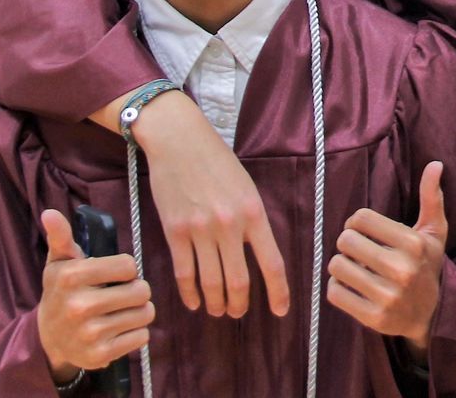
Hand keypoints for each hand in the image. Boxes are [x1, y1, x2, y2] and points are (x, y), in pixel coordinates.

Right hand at [36, 209, 153, 383]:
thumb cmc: (62, 292)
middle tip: (122, 294)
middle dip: (137, 290)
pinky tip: (118, 329)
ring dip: (139, 311)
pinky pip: (142, 337)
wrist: (49, 338)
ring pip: (146, 313)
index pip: (129, 265)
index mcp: (71, 277)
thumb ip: (61, 237)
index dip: (127, 269)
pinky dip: (136, 332)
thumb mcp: (59, 263)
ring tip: (121, 310)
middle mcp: (79, 306)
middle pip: (142, 290)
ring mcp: (90, 333)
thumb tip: (50, 213)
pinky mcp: (100, 355)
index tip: (115, 274)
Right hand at [132, 90, 289, 318]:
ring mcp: (200, 230)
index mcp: (254, 213)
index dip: (279, 292)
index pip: (272, 263)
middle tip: (239, 313)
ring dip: (216, 303)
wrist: (180, 141)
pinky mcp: (175, 231)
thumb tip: (258, 254)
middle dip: (240, 305)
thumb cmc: (217, 162)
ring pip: (211, 282)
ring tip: (218, 310)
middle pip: (240, 281)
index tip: (280, 311)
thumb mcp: (247, 187)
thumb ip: (253, 220)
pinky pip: (184, 272)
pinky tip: (194, 302)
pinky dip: (190, 293)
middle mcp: (230, 225)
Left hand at [328, 161, 447, 362]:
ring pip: (337, 266)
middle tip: (357, 249)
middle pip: (346, 240)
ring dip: (341, 265)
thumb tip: (435, 164)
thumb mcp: (434, 231)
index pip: (361, 218)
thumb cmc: (427, 264)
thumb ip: (431, 197)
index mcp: (413, 244)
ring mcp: (387, 296)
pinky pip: (335, 293)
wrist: (431, 314)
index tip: (362, 230)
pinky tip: (351, 286)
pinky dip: (337, 287)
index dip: (356, 221)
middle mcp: (401, 270)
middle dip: (347, 242)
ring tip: (353, 267)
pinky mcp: (373, 318)